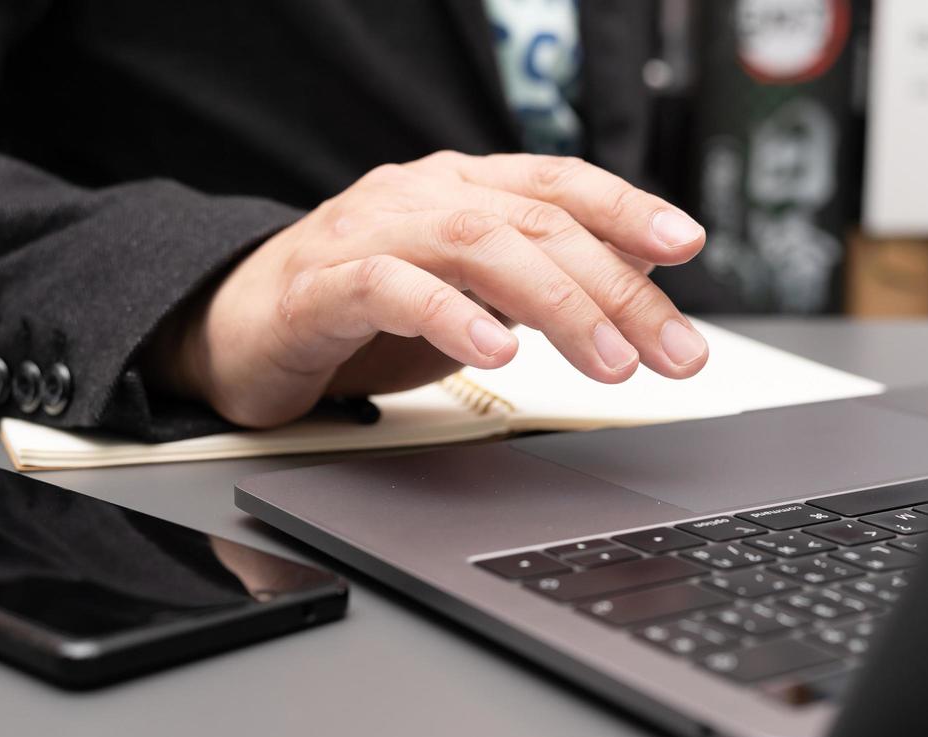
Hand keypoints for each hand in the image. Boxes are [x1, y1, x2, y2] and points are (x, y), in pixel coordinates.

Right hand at [146, 151, 708, 426]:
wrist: (240, 333)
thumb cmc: (359, 312)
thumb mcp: (469, 295)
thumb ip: (541, 281)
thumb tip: (636, 280)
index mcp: (460, 191)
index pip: (557, 184)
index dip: (626, 208)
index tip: (687, 243)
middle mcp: (420, 198)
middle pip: (536, 223)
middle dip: (616, 288)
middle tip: (671, 350)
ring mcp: (368, 235)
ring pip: (478, 244)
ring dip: (556, 304)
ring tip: (608, 360)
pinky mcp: (321, 287)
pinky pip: (391, 287)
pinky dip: (450, 315)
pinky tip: (494, 348)